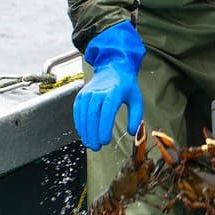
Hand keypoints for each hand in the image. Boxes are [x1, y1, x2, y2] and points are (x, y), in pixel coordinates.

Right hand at [73, 21, 145, 150]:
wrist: (113, 67)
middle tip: (96, 147)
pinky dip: (79, 123)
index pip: (106, 112)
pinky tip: (83, 133)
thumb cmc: (126, 85)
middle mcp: (98, 92)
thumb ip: (136, 116)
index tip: (105, 141)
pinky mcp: (81, 95)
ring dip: (85, 131)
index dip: (103, 128)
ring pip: (83, 114)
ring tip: (90, 143)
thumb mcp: (136, 98)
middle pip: (92, 115)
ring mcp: (88, 93)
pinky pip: (78, 111)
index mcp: (113, 92)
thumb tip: (132, 132)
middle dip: (93, 133)